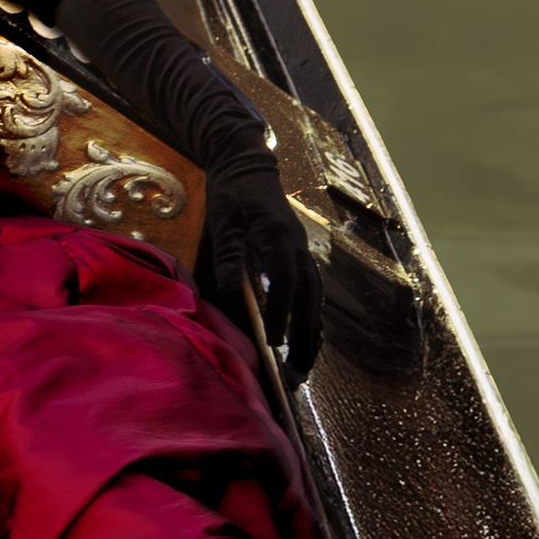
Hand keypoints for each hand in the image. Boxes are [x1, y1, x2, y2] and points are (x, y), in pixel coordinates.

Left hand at [199, 153, 323, 386]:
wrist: (247, 165)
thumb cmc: (231, 192)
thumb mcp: (223, 219)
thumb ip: (228, 254)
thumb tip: (227, 290)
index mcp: (281, 236)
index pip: (286, 280)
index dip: (282, 312)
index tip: (275, 343)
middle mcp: (299, 247)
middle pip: (310, 297)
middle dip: (305, 336)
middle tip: (297, 373)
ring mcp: (303, 252)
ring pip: (314, 298)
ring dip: (311, 333)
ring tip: (303, 368)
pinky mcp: (299, 256)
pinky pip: (311, 292)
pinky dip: (310, 318)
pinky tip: (305, 341)